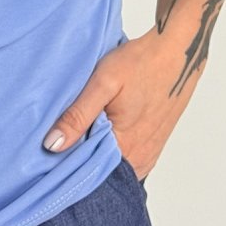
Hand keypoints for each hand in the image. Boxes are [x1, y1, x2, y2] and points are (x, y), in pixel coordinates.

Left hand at [41, 26, 201, 180]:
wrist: (178, 53)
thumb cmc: (140, 63)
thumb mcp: (102, 83)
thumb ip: (77, 116)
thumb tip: (52, 145)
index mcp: (125, 148)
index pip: (85, 173)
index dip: (64, 162)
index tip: (47, 151)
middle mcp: (140, 159)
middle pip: (99, 171)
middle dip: (78, 159)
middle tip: (60, 137)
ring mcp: (148, 155)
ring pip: (112, 165)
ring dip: (95, 153)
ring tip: (80, 132)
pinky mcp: (153, 146)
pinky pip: (126, 159)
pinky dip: (111, 150)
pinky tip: (100, 131)